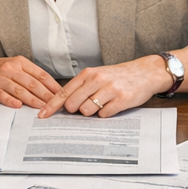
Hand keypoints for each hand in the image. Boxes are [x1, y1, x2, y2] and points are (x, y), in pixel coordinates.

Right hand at [0, 54, 61, 108]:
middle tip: (56, 106)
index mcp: (20, 62)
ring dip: (32, 100)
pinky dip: (9, 100)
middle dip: (46, 95)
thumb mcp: (14, 66)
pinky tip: (17, 106)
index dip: (52, 85)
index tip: (62, 95)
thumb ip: (29, 76)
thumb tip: (50, 90)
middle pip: (32, 83)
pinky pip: (1, 94)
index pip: (40, 74)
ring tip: (42, 108)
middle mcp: (10, 68)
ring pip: (19, 89)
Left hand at [40, 57, 173, 117]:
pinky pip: (104, 115)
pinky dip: (106, 114)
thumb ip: (81, 87)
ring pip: (87, 111)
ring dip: (91, 113)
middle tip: (85, 106)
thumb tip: (63, 104)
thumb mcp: (97, 75)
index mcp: (88, 74)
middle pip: (72, 104)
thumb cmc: (118, 76)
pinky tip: (112, 106)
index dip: (51, 106)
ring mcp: (109, 90)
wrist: (145, 72)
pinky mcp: (122, 100)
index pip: (64, 92)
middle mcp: (97, 80)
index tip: (42, 115)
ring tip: (101, 104)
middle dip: (75, 110)